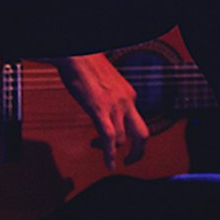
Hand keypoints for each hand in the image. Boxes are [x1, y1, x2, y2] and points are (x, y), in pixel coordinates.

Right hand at [48, 53, 149, 169]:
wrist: (77, 55)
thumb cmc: (88, 67)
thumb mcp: (108, 85)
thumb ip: (112, 99)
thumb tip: (108, 113)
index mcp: (130, 95)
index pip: (137, 123)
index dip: (130, 138)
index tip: (119, 144)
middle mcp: (127, 101)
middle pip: (142, 134)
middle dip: (138, 152)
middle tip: (130, 162)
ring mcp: (115, 105)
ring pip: (121, 139)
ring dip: (111, 150)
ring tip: (98, 148)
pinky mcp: (100, 109)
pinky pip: (109, 137)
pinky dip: (109, 154)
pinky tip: (109, 164)